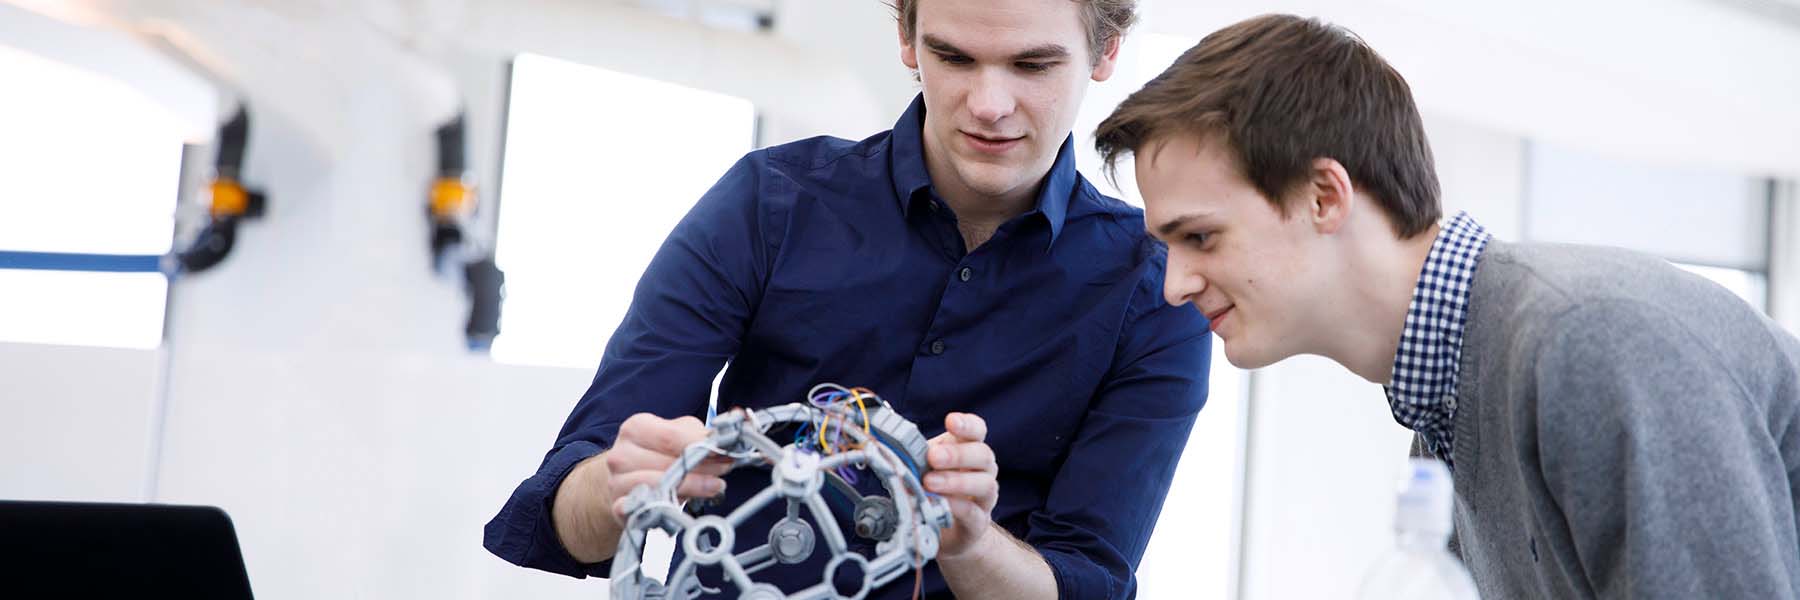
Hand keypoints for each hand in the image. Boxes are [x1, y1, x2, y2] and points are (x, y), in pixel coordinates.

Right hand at [601, 413, 731, 522]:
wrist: (625, 480)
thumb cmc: (657, 455)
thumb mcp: (677, 435)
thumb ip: (700, 434)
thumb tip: (731, 432)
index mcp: (636, 429)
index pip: (671, 437)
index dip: (702, 445)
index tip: (725, 451)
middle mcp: (621, 454)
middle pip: (667, 464)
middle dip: (703, 468)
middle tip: (725, 471)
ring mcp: (616, 482)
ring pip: (658, 487)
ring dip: (692, 488)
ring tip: (714, 487)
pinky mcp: (618, 508)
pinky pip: (638, 510)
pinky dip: (658, 509)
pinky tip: (677, 508)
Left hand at [923, 412, 998, 558]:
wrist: (947, 532)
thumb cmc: (935, 492)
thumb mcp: (924, 468)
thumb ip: (914, 456)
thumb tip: (887, 445)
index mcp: (969, 450)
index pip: (977, 431)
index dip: (967, 424)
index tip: (950, 421)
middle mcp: (983, 471)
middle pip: (983, 455)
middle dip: (957, 454)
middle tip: (933, 457)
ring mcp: (984, 498)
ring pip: (984, 484)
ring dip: (956, 481)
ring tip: (930, 482)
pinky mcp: (978, 523)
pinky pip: (973, 512)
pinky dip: (956, 506)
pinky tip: (939, 503)